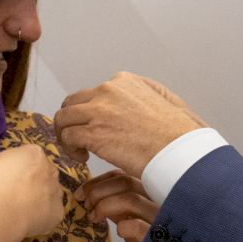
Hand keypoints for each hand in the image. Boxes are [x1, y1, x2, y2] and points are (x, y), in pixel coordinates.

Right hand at [0, 145, 65, 241]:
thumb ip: (6, 167)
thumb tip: (8, 175)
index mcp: (34, 153)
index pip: (32, 157)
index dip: (22, 170)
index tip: (11, 180)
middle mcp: (50, 169)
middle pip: (45, 174)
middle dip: (35, 183)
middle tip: (18, 195)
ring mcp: (57, 191)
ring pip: (51, 194)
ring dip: (41, 200)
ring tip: (21, 211)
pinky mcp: (58, 212)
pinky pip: (51, 214)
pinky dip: (42, 219)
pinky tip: (27, 222)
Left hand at [54, 72, 204, 176]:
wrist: (179, 150)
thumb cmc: (178, 133)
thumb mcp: (167, 100)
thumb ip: (149, 93)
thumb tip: (143, 97)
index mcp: (124, 82)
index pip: (92, 93)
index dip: (90, 113)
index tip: (96, 129)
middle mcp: (108, 91)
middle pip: (72, 103)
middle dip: (73, 122)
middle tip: (80, 141)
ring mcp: (98, 111)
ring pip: (63, 119)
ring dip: (67, 136)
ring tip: (79, 151)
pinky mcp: (93, 132)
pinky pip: (67, 138)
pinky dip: (70, 150)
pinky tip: (84, 159)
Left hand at [81, 170, 202, 241]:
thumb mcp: (133, 223)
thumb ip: (119, 209)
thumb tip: (92, 196)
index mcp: (152, 193)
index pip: (123, 176)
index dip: (98, 182)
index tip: (81, 193)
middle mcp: (160, 200)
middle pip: (125, 182)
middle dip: (97, 192)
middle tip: (85, 204)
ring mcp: (163, 218)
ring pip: (131, 200)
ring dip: (105, 206)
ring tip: (94, 217)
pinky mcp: (162, 239)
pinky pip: (140, 226)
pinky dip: (125, 225)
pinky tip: (119, 231)